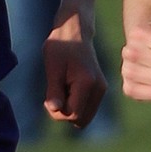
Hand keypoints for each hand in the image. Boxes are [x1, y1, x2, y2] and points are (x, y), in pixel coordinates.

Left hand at [42, 13, 107, 127]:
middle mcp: (99, 89)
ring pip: (84, 117)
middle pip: (80, 120)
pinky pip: (86, 109)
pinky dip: (76, 105)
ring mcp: (102, 90)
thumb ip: (54, 92)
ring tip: (62, 90)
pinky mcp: (100, 90)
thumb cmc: (61, 47)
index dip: (57, 112)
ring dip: (70, 110)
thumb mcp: (52, 68)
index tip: (48, 98)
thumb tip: (55, 110)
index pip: (73, 115)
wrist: (76, 31)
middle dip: (65, 114)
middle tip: (54, 95)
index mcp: (87, 83)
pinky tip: (69, 90)